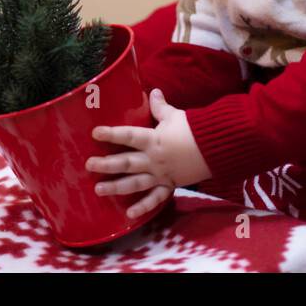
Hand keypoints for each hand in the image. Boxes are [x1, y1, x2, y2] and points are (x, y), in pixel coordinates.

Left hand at [86, 89, 212, 219]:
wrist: (217, 149)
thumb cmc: (195, 130)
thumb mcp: (175, 115)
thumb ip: (160, 107)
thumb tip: (153, 91)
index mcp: (153, 140)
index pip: (128, 136)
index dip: (111, 134)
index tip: (95, 133)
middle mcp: (153, 159)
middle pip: (126, 162)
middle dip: (106, 164)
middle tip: (89, 165)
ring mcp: (161, 175)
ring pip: (135, 183)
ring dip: (116, 186)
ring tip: (99, 190)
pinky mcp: (170, 185)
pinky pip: (155, 199)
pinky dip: (143, 207)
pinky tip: (129, 213)